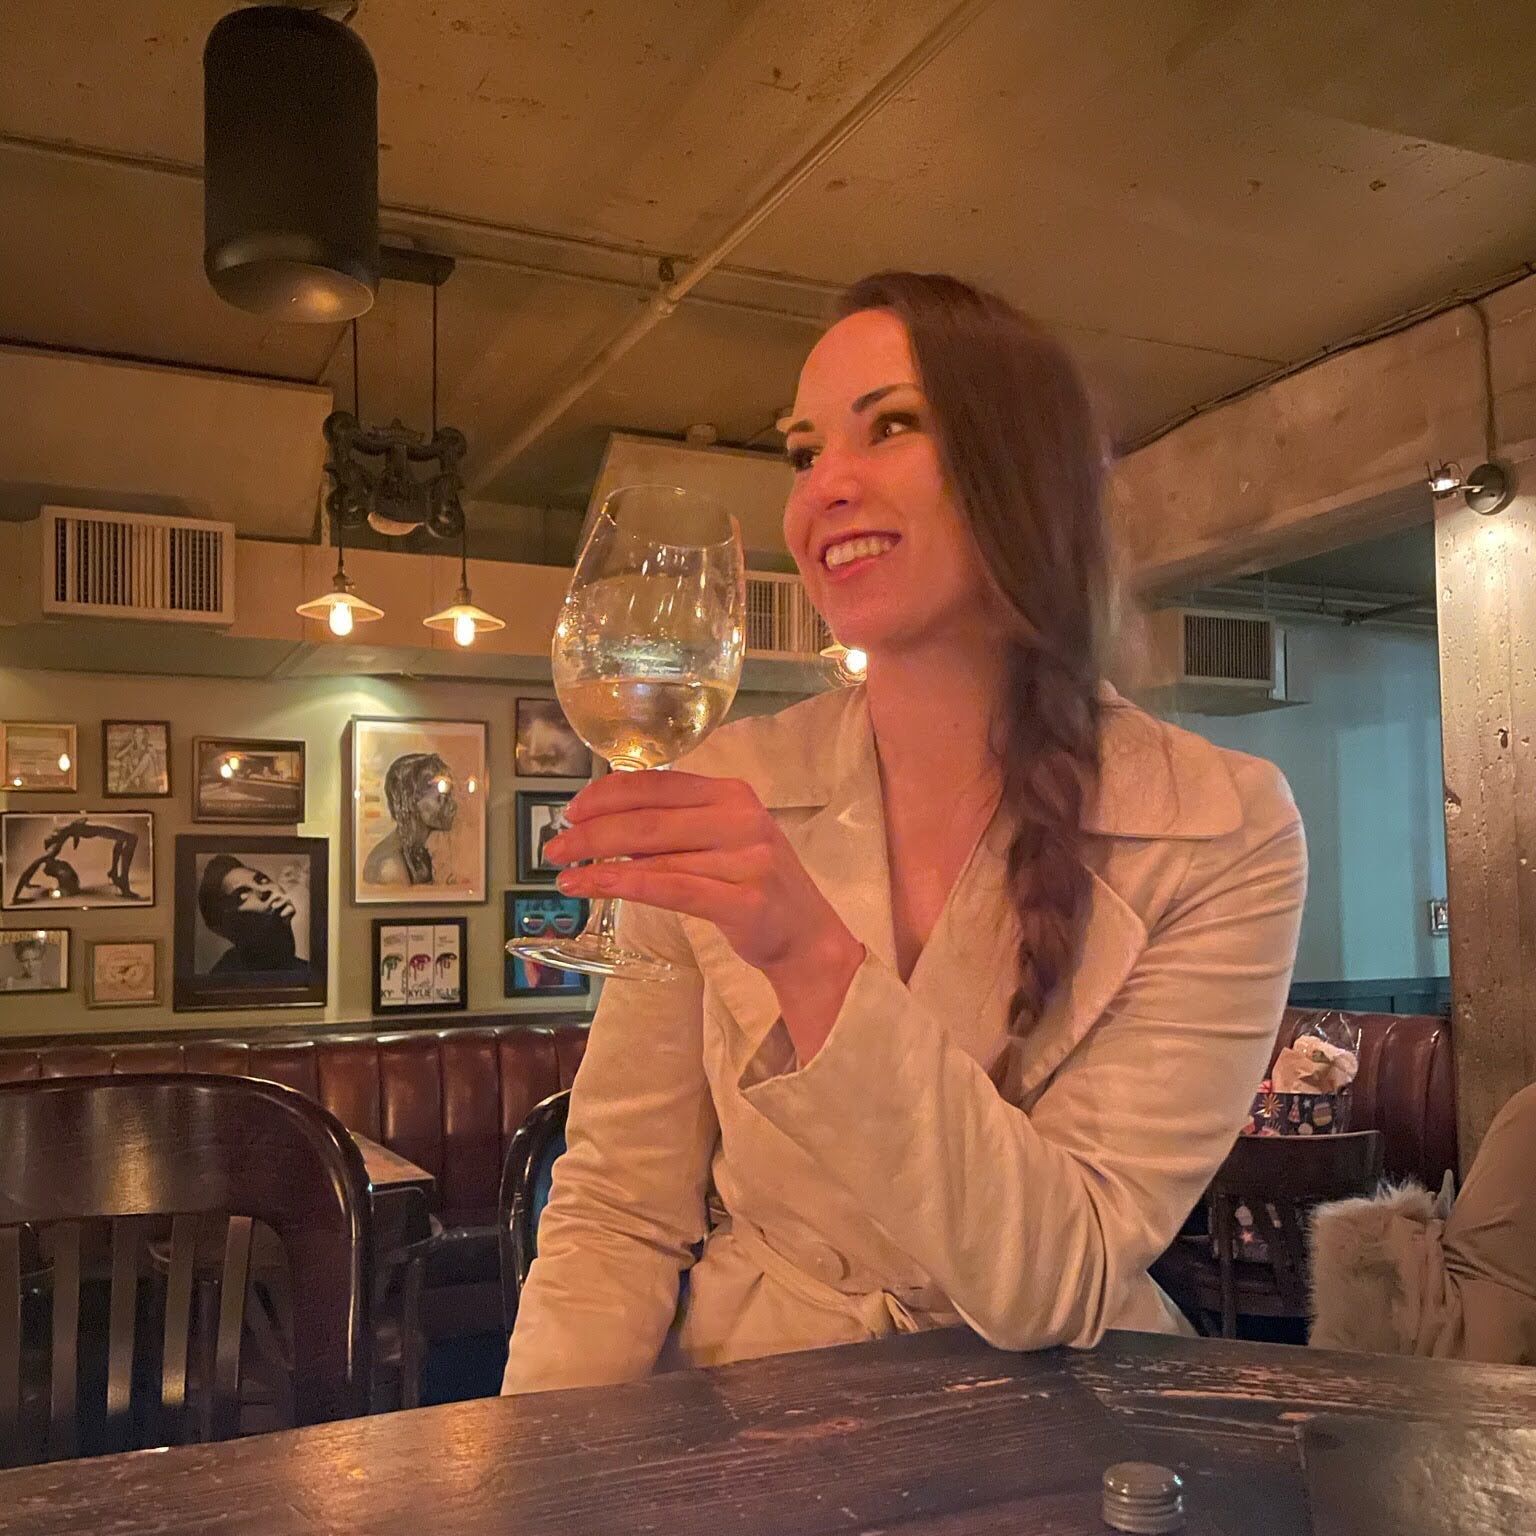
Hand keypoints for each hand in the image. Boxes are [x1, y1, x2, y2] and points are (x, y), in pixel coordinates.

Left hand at [547, 771, 864, 1052]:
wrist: (808, 937)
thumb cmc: (753, 886)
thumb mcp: (720, 841)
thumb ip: (675, 828)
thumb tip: (605, 825)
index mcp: (732, 793)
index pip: (658, 783)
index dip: (607, 794)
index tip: (572, 811)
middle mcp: (742, 818)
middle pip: (648, 818)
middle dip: (592, 832)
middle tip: (553, 848)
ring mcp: (748, 858)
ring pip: (654, 855)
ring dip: (598, 864)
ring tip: (564, 876)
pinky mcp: (745, 901)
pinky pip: (671, 889)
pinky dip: (623, 885)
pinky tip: (592, 887)